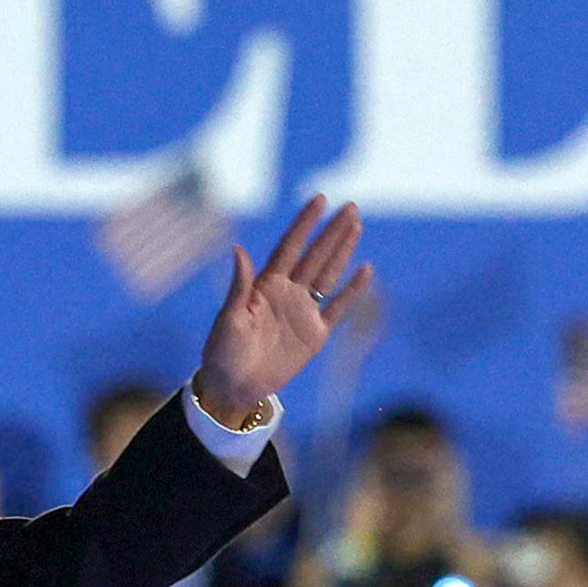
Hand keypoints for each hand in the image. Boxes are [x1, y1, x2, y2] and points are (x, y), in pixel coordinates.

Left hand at [196, 196, 368, 421]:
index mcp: (265, 285)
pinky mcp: (315, 334)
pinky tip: (365, 269)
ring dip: (343, 250)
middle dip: (332, 231)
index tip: (319, 199)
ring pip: (328, 274)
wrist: (234, 387)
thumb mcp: (228, 318)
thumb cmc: (223, 351)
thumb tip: (239, 250)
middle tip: (351, 206)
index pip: (290, 246)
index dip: (305, 223)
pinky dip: (352, 290)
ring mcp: (303, 311)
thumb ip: (239, 286)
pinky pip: (338, 308)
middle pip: (315, 255)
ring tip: (357, 226)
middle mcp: (287, 292)